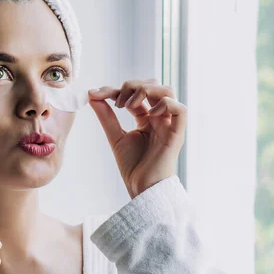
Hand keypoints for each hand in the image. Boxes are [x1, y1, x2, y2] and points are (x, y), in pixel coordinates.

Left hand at [88, 79, 186, 197]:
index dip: (116, 89)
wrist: (141, 188)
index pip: (135, 93)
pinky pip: (181, 109)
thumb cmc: (133, 167)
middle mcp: (160, 118)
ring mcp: (169, 124)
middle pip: (153, 85)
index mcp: (147, 118)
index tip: (97, 94)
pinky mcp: (177, 134)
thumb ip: (106, 116)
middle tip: (117, 101)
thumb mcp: (115, 136)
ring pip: (168, 91)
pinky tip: (148, 113)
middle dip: (132, 86)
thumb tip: (93, 95)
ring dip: (146, 90)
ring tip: (129, 106)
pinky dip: (165, 104)